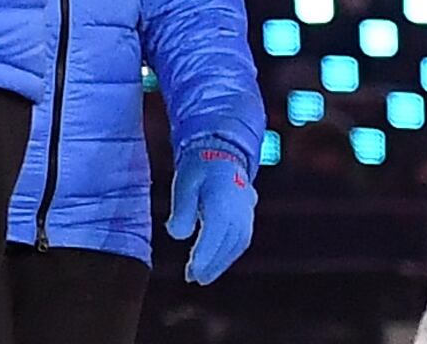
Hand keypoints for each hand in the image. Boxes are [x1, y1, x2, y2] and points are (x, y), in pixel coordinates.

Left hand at [166, 136, 256, 284]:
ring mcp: (247, 211)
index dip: (203, 257)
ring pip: (237, 244)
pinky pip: (243, 239)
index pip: (213, 236)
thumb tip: (177, 234)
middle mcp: (239, 209)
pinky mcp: (249, 213)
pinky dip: (230, 252)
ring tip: (204, 274)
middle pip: (226, 245)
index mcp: (221, 201)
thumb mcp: (183, 184)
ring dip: (221, 262)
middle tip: (194, 278)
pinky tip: (218, 259)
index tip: (191, 272)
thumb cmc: (199, 167)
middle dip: (211, 265)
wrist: (223, 148)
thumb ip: (181, 211)